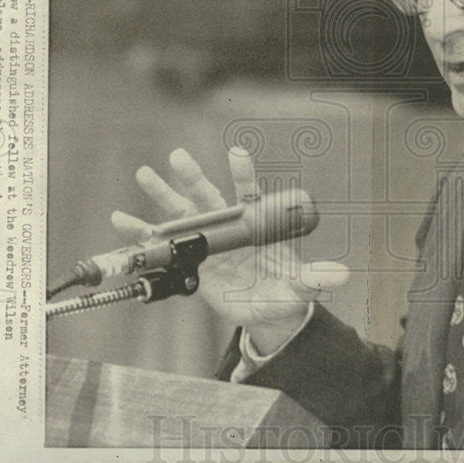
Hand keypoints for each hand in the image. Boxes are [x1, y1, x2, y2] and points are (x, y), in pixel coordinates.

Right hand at [112, 146, 348, 353]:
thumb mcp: (298, 289)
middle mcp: (228, 227)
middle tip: (177, 156)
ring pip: (182, 212)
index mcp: (255, 226)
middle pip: (210, 196)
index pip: (250, 194)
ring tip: (144, 173)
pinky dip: (141, 232)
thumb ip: (315, 279)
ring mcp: (207, 241)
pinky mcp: (190, 259)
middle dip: (194, 177)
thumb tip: (342, 274)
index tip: (237, 153)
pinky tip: (121, 219)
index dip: (244, 174)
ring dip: (163, 194)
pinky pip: (161, 243)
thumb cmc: (283, 292)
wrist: (265, 309)